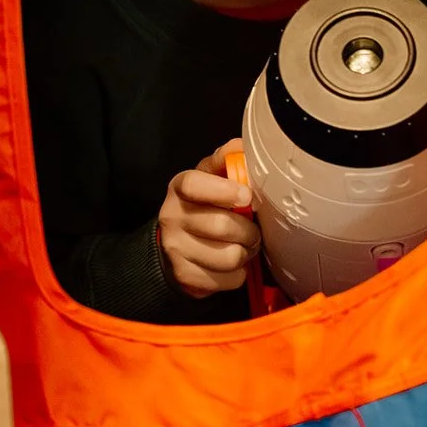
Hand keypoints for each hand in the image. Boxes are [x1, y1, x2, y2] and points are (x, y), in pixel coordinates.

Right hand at [158, 140, 259, 298]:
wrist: (174, 245)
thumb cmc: (202, 206)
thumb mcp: (210, 177)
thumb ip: (226, 161)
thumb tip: (242, 147)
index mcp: (180, 187)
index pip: (195, 185)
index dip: (223, 190)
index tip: (246, 195)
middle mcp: (172, 216)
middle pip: (221, 226)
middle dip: (248, 230)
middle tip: (254, 231)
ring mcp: (176, 248)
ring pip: (228, 256)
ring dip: (245, 253)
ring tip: (243, 246)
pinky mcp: (185, 276)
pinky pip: (228, 279)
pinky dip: (238, 274)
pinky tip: (231, 264)